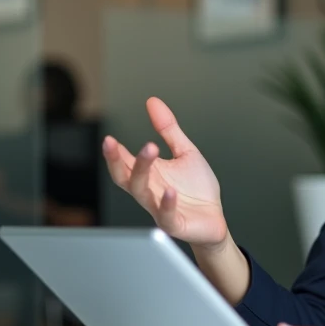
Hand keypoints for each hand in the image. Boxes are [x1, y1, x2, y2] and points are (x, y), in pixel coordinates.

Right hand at [102, 97, 227, 247]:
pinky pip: (166, 215)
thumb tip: (152, 101)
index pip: (125, 163)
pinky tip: (170, 191)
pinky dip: (166, 203)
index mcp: (150, 174)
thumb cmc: (197, 189)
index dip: (114, 152)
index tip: (109, 139)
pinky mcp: (174, 224)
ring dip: (142, 170)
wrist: (214, 218)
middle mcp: (150, 190)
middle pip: (124, 177)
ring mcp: (159, 208)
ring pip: (141, 192)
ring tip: (149, 149)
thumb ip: (168, 129)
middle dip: (116, 160)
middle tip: (111, 143)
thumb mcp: (184, 151)